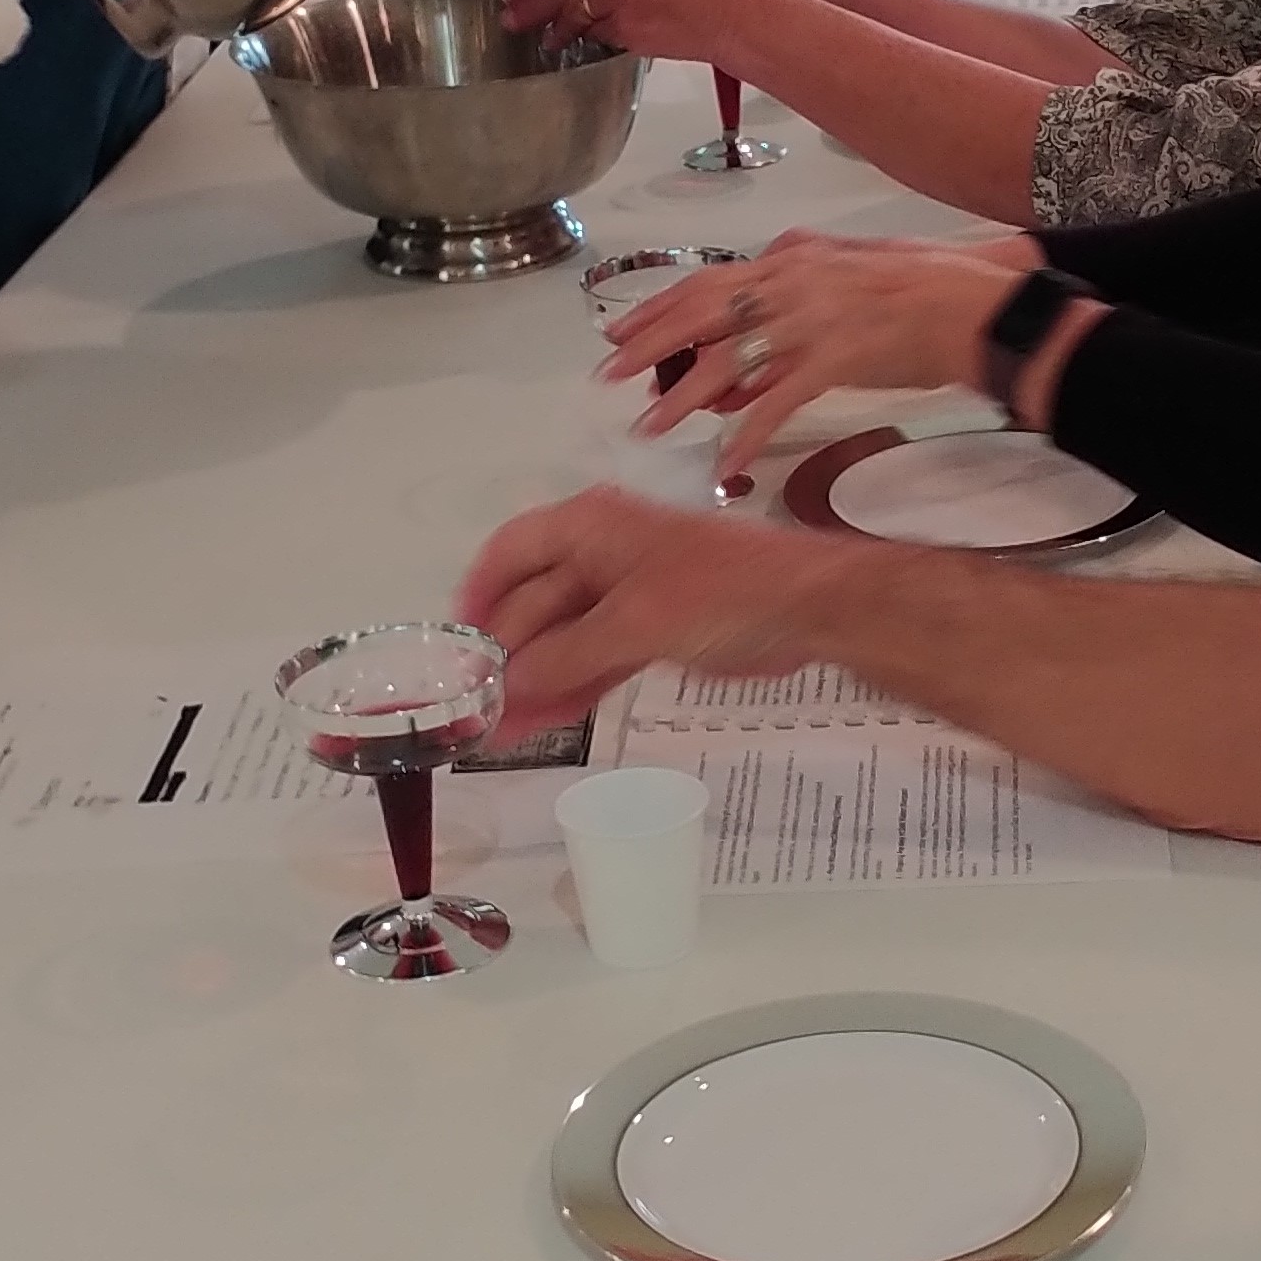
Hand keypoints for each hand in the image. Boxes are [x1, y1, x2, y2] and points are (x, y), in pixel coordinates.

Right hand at [456, 487, 851, 735]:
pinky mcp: (653, 629)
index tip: (455, 649)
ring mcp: (629, 593)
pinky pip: (597, 657)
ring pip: (564, 636)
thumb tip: (503, 688)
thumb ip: (564, 656)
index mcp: (590, 526)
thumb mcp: (633, 623)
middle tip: (475, 710)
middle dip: (507, 654)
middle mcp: (602, 552)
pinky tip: (544, 724)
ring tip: (501, 734)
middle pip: (535, 601)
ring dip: (536, 680)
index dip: (479, 595)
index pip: (511, 551)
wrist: (805, 607)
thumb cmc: (718, 593)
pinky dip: (572, 687)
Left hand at [603, 233, 1035, 470]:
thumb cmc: (926, 290)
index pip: (709, 281)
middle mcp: (793, 281)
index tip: (621, 332)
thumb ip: (797, 304)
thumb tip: (748, 358)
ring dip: (683, 398)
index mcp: (794, 259)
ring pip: (727, 360)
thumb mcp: (851, 276)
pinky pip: (777, 402)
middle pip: (701, 312)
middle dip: (649, 346)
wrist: (979, 305)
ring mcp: (812, 319)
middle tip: (609, 375)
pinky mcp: (838, 359)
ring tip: (649, 426)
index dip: (659, 307)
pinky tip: (727, 461)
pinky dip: (747, 433)